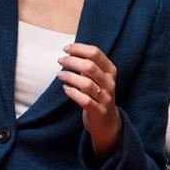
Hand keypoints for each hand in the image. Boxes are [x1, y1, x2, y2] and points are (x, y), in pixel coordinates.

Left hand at [57, 42, 121, 158]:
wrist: (107, 121)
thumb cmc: (97, 92)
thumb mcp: (97, 76)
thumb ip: (88, 63)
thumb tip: (69, 49)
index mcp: (110, 71)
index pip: (95, 53)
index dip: (79, 48)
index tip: (66, 49)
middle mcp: (110, 83)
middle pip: (89, 67)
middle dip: (71, 61)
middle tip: (60, 61)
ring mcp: (105, 98)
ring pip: (86, 84)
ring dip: (69, 77)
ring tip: (59, 75)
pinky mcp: (99, 111)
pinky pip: (85, 100)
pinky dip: (73, 92)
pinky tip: (66, 88)